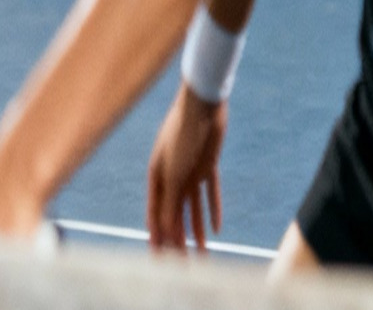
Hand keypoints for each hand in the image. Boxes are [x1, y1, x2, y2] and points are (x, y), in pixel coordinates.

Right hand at [146, 83, 226, 251]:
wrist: (202, 106)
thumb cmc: (181, 136)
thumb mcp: (174, 173)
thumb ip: (170, 202)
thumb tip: (166, 230)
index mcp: (156, 174)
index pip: (155, 212)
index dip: (158, 236)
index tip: (159, 259)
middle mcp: (171, 174)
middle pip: (174, 213)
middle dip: (178, 239)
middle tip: (184, 265)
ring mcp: (189, 170)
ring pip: (193, 208)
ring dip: (197, 231)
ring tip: (204, 254)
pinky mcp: (207, 165)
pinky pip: (209, 193)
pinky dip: (212, 210)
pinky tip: (216, 228)